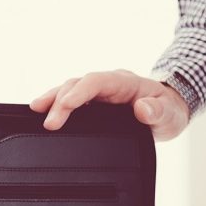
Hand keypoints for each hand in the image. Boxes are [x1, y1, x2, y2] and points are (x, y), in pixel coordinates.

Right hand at [29, 69, 189, 141]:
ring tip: (35, 110)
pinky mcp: (93, 104)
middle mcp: (108, 84)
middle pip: (78, 85)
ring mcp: (99, 94)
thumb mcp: (170, 115)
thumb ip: (157, 112)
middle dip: (60, 100)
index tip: (65, 105)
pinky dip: (57, 106)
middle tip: (49, 123)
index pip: (97, 82)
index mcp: (125, 83)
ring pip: (71, 90)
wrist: (169, 113)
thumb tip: (143, 108)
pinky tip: (42, 113)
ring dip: (53, 99)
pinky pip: (72, 101)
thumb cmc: (169, 112)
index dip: (80, 92)